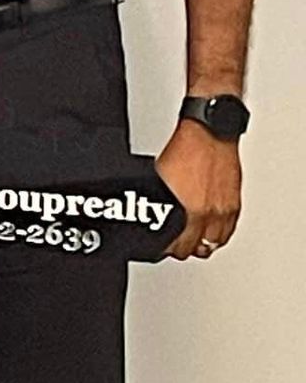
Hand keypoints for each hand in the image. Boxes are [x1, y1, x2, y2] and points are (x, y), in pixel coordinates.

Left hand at [157, 117, 241, 259]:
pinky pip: (227, 233)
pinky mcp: (233, 207)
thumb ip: (157, 199)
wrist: (209, 134)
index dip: (164, 247)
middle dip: (180, 247)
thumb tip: (149, 212)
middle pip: (193, 248)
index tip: (159, 244)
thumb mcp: (160, 177)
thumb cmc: (185, 149)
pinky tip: (208, 232)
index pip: (175, 245)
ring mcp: (221, 211)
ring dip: (200, 244)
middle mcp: (205, 213)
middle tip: (172, 242)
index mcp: (185, 209)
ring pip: (212, 244)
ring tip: (189, 238)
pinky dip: (217, 236)